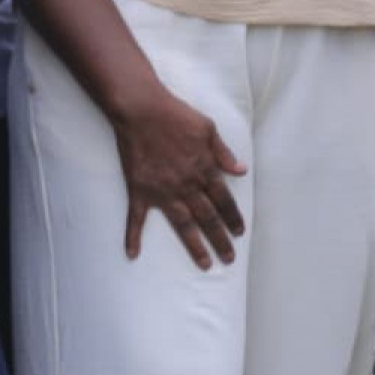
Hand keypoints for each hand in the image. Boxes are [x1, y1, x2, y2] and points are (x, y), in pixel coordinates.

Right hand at [112, 86, 247, 269]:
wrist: (142, 111)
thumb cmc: (177, 116)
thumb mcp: (209, 129)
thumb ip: (224, 153)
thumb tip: (241, 170)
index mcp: (205, 169)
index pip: (224, 200)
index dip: (233, 218)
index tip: (240, 233)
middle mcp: (187, 184)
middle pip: (208, 217)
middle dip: (220, 239)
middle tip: (229, 259)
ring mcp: (162, 190)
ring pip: (183, 224)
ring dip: (195, 246)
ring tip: (206, 264)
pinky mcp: (139, 190)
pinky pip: (136, 218)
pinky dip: (133, 236)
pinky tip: (133, 254)